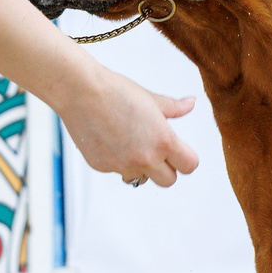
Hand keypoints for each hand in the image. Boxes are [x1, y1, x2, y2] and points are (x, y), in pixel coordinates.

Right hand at [58, 68, 199, 188]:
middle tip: (156, 150)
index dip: (185, 158)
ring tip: (130, 142)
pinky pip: (118, 171)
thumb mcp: (151, 99)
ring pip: (141, 178)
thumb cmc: (116, 91)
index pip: (189, 165)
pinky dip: (118, 161)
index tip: (179, 151)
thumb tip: (190, 104)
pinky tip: (110, 139)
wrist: (81, 92)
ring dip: (140, 167)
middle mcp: (145, 158)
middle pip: (169, 181)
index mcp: (163, 141)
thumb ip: (174, 108)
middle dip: (165, 168)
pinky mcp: (103, 167)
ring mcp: (123, 166)